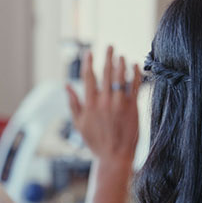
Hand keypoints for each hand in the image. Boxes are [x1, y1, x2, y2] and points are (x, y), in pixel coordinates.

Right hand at [66, 46, 141, 165]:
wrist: (115, 156)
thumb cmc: (96, 141)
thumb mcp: (79, 124)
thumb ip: (73, 103)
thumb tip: (66, 85)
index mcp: (90, 105)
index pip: (89, 77)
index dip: (89, 62)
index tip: (90, 52)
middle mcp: (105, 102)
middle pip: (106, 73)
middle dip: (108, 57)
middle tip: (110, 46)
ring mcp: (120, 104)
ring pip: (121, 77)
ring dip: (121, 63)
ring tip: (121, 55)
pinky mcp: (133, 108)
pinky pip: (135, 86)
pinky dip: (135, 74)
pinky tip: (135, 65)